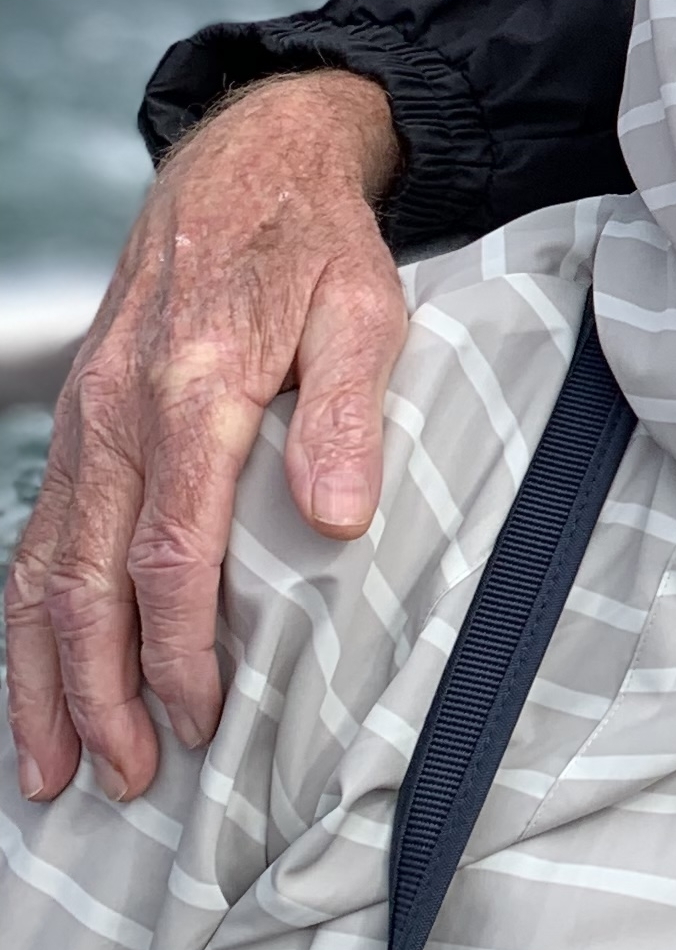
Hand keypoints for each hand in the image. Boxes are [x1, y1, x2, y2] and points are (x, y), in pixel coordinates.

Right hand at [7, 71, 405, 801]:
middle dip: (98, 693)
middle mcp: (120, 411)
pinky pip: (34, 536)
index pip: (171, 552)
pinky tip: (35, 684)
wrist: (247, 168)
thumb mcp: (367, 309)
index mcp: (196, 388)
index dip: (177, 651)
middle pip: (89, 581)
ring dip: (43, 677)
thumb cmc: (317, 247)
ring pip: (41, 569)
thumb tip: (338, 517)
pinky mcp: (77, 424)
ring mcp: (85, 419)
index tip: (202, 721)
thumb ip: (349, 412)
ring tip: (57, 769)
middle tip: (126, 781)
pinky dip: (26, 621)